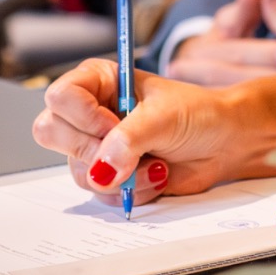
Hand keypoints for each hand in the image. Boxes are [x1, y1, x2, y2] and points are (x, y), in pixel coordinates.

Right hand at [31, 57, 254, 207]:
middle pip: (52, 133)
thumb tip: (102, 168)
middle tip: (128, 150)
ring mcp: (98, 145)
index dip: (83, 117)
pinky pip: (100, 193)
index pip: (60, 97)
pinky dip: (130, 191)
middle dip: (93, 149)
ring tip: (156, 164)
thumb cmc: (198, 114)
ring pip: (78, 170)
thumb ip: (129, 139)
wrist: (223, 143)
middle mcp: (90, 112)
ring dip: (121, 175)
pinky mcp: (111, 175)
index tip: (113, 126)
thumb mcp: (163, 117)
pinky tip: (156, 176)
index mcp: (98, 81)